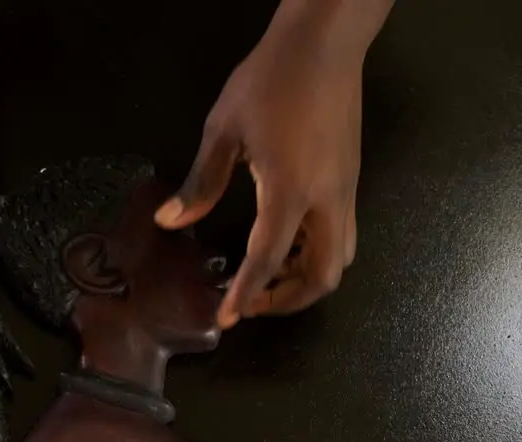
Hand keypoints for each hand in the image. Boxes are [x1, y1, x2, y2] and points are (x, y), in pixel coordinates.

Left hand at [156, 0, 389, 328]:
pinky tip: (288, 245)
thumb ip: (201, 182)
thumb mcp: (224, 129)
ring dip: (307, 279)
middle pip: (324, 275)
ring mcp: (346, 191)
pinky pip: (342, 236)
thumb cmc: (270, 81)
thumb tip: (170, 221)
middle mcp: (327, 200)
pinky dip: (317, 255)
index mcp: (291, 190)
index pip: (269, 258)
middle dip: (289, 299)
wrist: (324, 44)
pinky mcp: (350, 181)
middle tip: (252, 301)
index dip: (247, 293)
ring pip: (340, 259)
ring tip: (269, 278)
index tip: (228, 318)